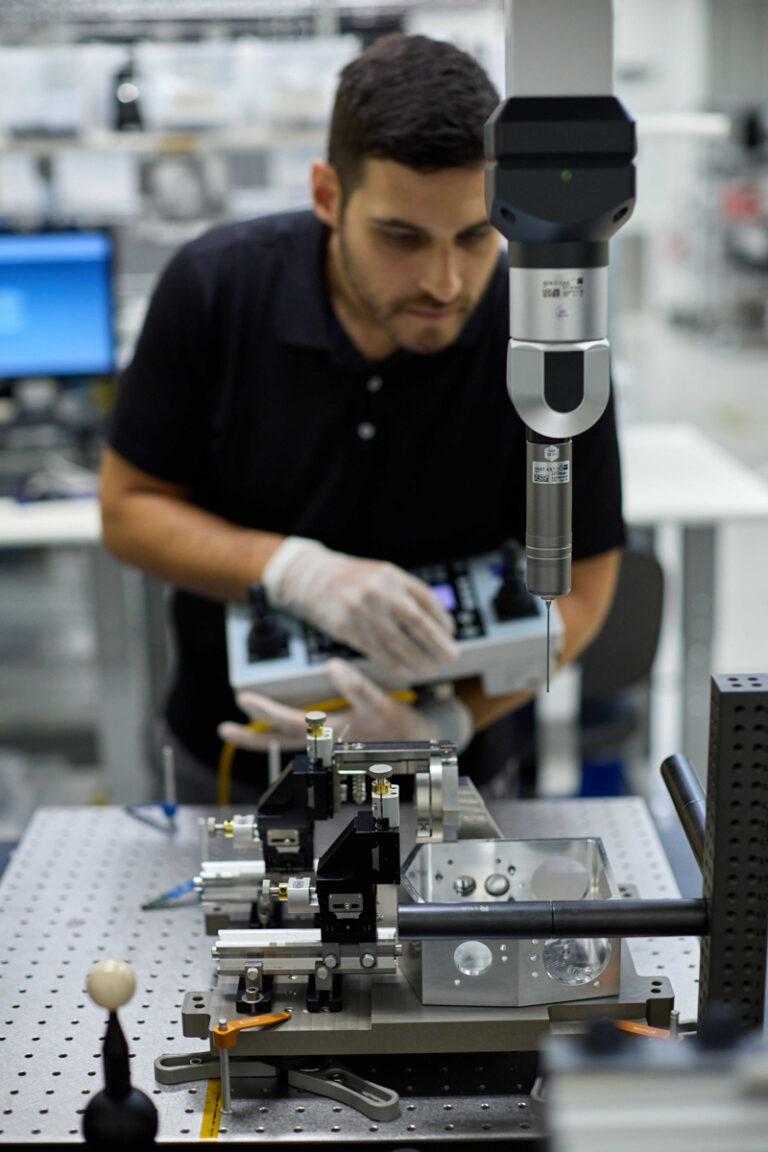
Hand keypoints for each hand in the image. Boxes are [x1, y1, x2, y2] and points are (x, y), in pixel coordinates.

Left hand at [218, 658, 440, 752]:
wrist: (418, 743)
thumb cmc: (399, 727)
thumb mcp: (383, 705)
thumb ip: (359, 687)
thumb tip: (334, 666)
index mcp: (331, 735)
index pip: (289, 723)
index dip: (264, 711)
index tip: (243, 698)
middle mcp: (323, 745)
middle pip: (278, 744)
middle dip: (250, 738)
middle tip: (224, 730)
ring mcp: (325, 746)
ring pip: (284, 745)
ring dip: (259, 739)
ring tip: (234, 731)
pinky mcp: (330, 741)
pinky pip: (295, 740)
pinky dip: (277, 735)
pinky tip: (267, 727)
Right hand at [261, 537, 458, 677]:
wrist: (313, 578)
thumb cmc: (355, 579)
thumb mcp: (384, 575)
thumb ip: (410, 594)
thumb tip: (441, 624)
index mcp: (392, 576)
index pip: (427, 601)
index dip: (442, 621)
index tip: (451, 635)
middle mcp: (378, 592)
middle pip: (417, 623)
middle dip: (437, 644)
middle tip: (451, 658)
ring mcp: (361, 611)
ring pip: (397, 643)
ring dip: (417, 660)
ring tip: (430, 669)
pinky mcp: (346, 628)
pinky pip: (376, 652)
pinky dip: (394, 664)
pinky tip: (406, 670)